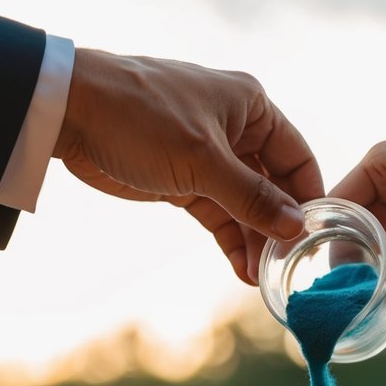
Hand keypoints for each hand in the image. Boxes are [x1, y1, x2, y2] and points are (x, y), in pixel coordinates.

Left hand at [54, 51, 323, 283]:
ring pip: (244, 204)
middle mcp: (235, 129)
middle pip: (272, 185)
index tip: (316, 238)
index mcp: (251, 107)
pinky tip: (240, 268)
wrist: (69, 113)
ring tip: (261, 278)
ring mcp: (208, 156)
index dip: (308, 198)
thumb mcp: (204, 160)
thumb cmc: (140, 117)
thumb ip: (252, 197)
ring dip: (252, 240)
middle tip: (285, 268)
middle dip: (277, 227)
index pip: (297, 157)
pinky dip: (229, 239)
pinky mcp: (182, 179)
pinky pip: (217, 213)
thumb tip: (296, 228)